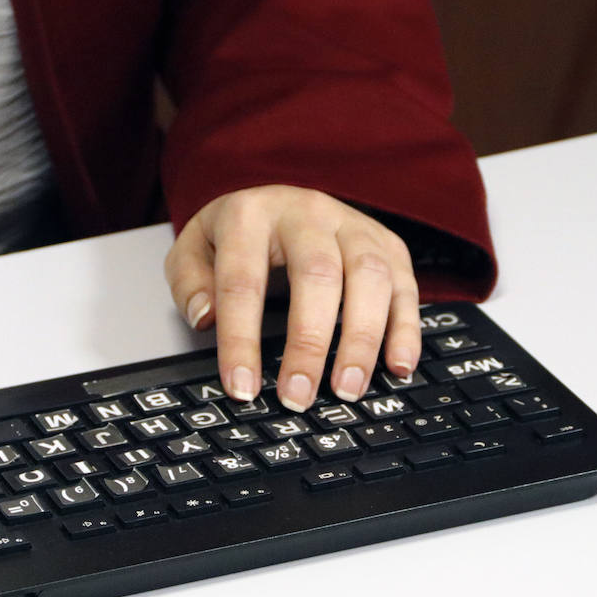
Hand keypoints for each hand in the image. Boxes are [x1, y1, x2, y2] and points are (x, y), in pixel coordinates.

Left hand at [164, 185, 420, 411]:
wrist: (279, 200)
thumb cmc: (237, 237)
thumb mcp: (194, 249)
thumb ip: (190, 283)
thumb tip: (205, 318)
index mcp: (251, 214)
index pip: (243, 281)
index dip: (241, 339)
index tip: (242, 387)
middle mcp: (308, 213)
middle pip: (317, 275)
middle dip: (309, 343)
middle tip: (298, 396)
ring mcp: (354, 226)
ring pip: (369, 277)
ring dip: (361, 339)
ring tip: (346, 389)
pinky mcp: (388, 244)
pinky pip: (405, 285)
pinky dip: (406, 328)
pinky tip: (397, 366)